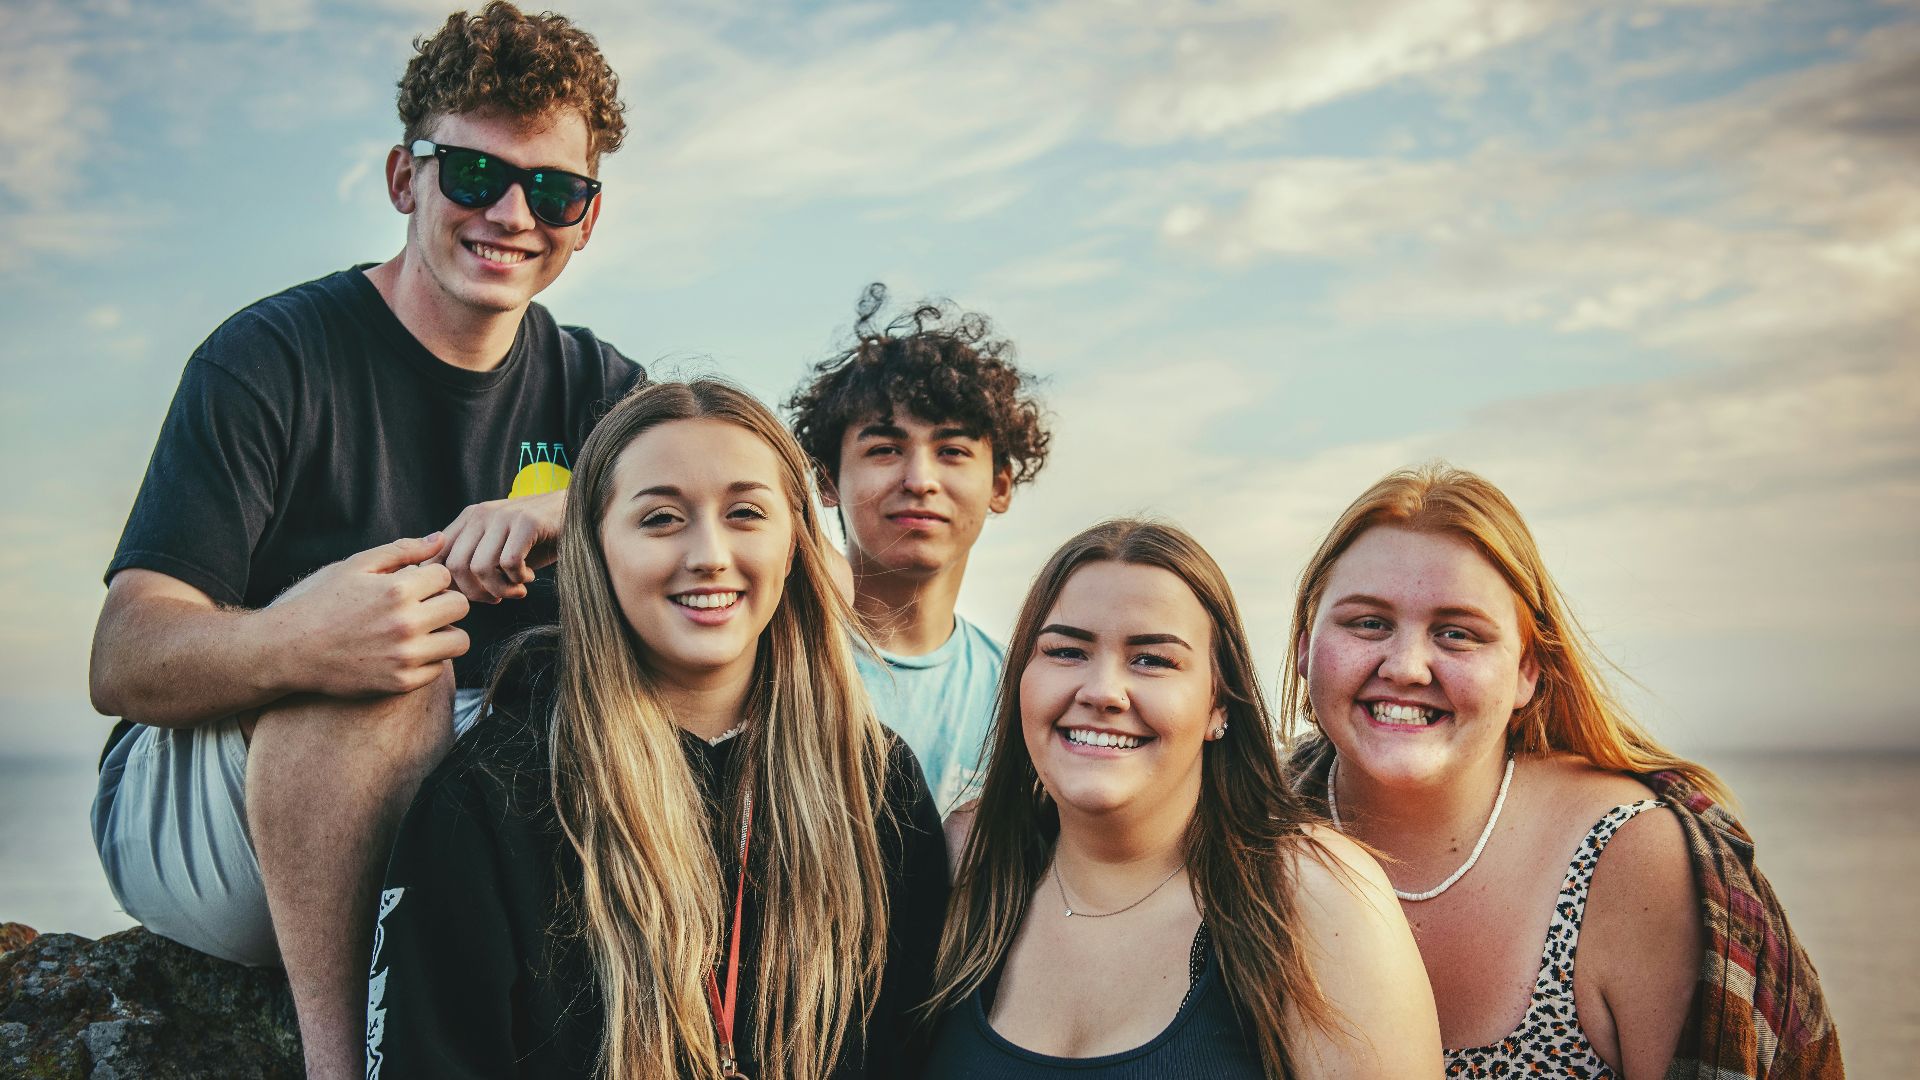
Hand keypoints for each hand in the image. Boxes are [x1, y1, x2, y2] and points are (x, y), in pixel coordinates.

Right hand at [267, 534, 470, 696]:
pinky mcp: (401, 683)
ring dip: (445, 633)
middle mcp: (405, 624)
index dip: (429, 578)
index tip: (412, 586)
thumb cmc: (322, 602)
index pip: (445, 575)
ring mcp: (405, 656)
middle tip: (422, 607)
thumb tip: (440, 538)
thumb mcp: (356, 566)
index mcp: (396, 590)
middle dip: (444, 602)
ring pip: (459, 640)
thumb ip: (402, 550)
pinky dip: (428, 660)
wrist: (290, 650)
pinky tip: (404, 652)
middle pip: (460, 606)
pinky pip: (439, 668)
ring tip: (420, 630)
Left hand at [433, 490, 565, 602]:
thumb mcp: (498, 549)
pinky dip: (518, 579)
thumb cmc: (537, 541)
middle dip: (475, 593)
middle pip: (455, 566)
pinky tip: (528, 577)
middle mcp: (480, 514)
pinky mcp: (527, 521)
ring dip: (499, 589)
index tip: (475, 597)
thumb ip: (471, 561)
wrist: (580, 515)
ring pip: (481, 567)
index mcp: (468, 519)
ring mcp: (503, 515)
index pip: (437, 558)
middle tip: (497, 598)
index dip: (450, 586)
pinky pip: (509, 563)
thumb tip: (444, 591)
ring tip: (516, 590)